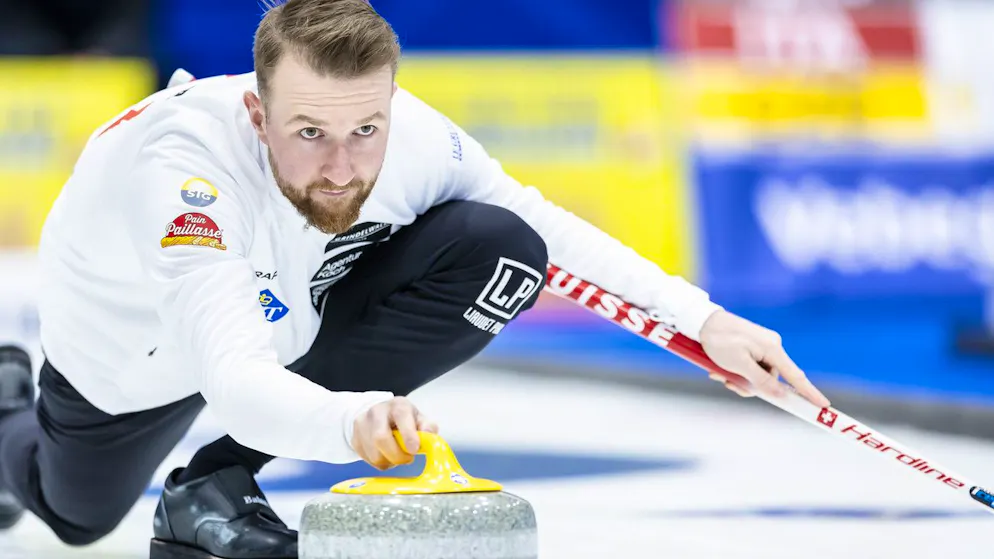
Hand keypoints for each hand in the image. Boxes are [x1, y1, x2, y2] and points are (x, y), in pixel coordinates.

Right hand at [351, 396, 438, 469]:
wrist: (379, 415)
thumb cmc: (403, 419)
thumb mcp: (419, 418)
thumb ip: (428, 427)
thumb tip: (428, 435)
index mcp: (397, 405)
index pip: (401, 416)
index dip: (408, 435)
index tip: (414, 449)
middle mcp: (377, 412)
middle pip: (381, 439)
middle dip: (397, 455)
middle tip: (407, 458)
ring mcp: (362, 425)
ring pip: (374, 454)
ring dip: (388, 461)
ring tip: (396, 456)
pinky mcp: (355, 438)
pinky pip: (367, 460)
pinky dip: (380, 463)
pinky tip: (385, 455)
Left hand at [699, 310, 829, 407]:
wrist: (703, 322)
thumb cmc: (720, 340)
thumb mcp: (739, 364)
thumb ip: (761, 380)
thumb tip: (781, 394)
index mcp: (772, 348)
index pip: (795, 376)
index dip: (809, 392)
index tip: (824, 405)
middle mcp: (771, 347)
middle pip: (771, 379)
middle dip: (750, 386)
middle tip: (728, 383)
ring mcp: (762, 347)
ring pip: (758, 376)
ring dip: (738, 380)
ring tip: (719, 374)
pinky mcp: (752, 347)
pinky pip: (750, 367)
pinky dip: (736, 372)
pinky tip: (719, 369)